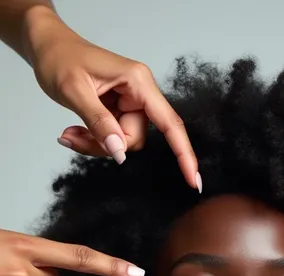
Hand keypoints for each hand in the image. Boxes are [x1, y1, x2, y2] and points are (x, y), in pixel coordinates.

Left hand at [25, 8, 198, 187]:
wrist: (47, 46)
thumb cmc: (59, 57)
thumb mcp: (74, 91)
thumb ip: (99, 123)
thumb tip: (120, 153)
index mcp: (138, 82)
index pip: (169, 123)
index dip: (184, 153)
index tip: (193, 180)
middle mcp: (140, 92)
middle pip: (135, 138)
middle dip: (106, 146)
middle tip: (73, 139)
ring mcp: (130, 103)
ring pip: (123, 142)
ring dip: (96, 145)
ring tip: (70, 134)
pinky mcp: (120, 111)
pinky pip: (113, 138)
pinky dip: (93, 140)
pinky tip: (74, 131)